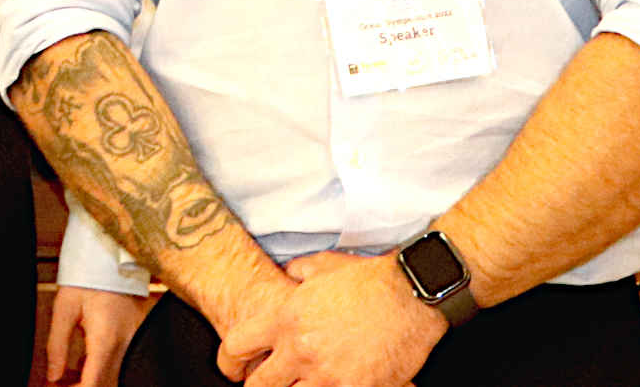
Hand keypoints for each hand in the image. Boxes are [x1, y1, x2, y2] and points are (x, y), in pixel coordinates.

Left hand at [45, 286, 148, 384]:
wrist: (111, 259)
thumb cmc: (88, 279)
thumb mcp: (64, 309)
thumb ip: (57, 345)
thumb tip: (53, 376)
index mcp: (105, 339)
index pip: (92, 382)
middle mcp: (124, 345)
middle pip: (104, 384)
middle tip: (59, 384)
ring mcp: (131, 342)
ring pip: (111, 376)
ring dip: (89, 380)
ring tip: (64, 376)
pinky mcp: (133, 338)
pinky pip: (116, 362)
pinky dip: (97, 369)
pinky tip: (78, 365)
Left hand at [217, 251, 443, 386]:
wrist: (410, 295)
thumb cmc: (368, 279)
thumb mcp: (321, 266)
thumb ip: (296, 272)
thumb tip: (286, 273)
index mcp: (285, 320)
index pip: (235, 346)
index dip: (229, 362)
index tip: (234, 369)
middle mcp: (300, 350)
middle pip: (258, 386)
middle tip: (268, 383)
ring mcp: (327, 375)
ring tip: (302, 385)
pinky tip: (333, 386)